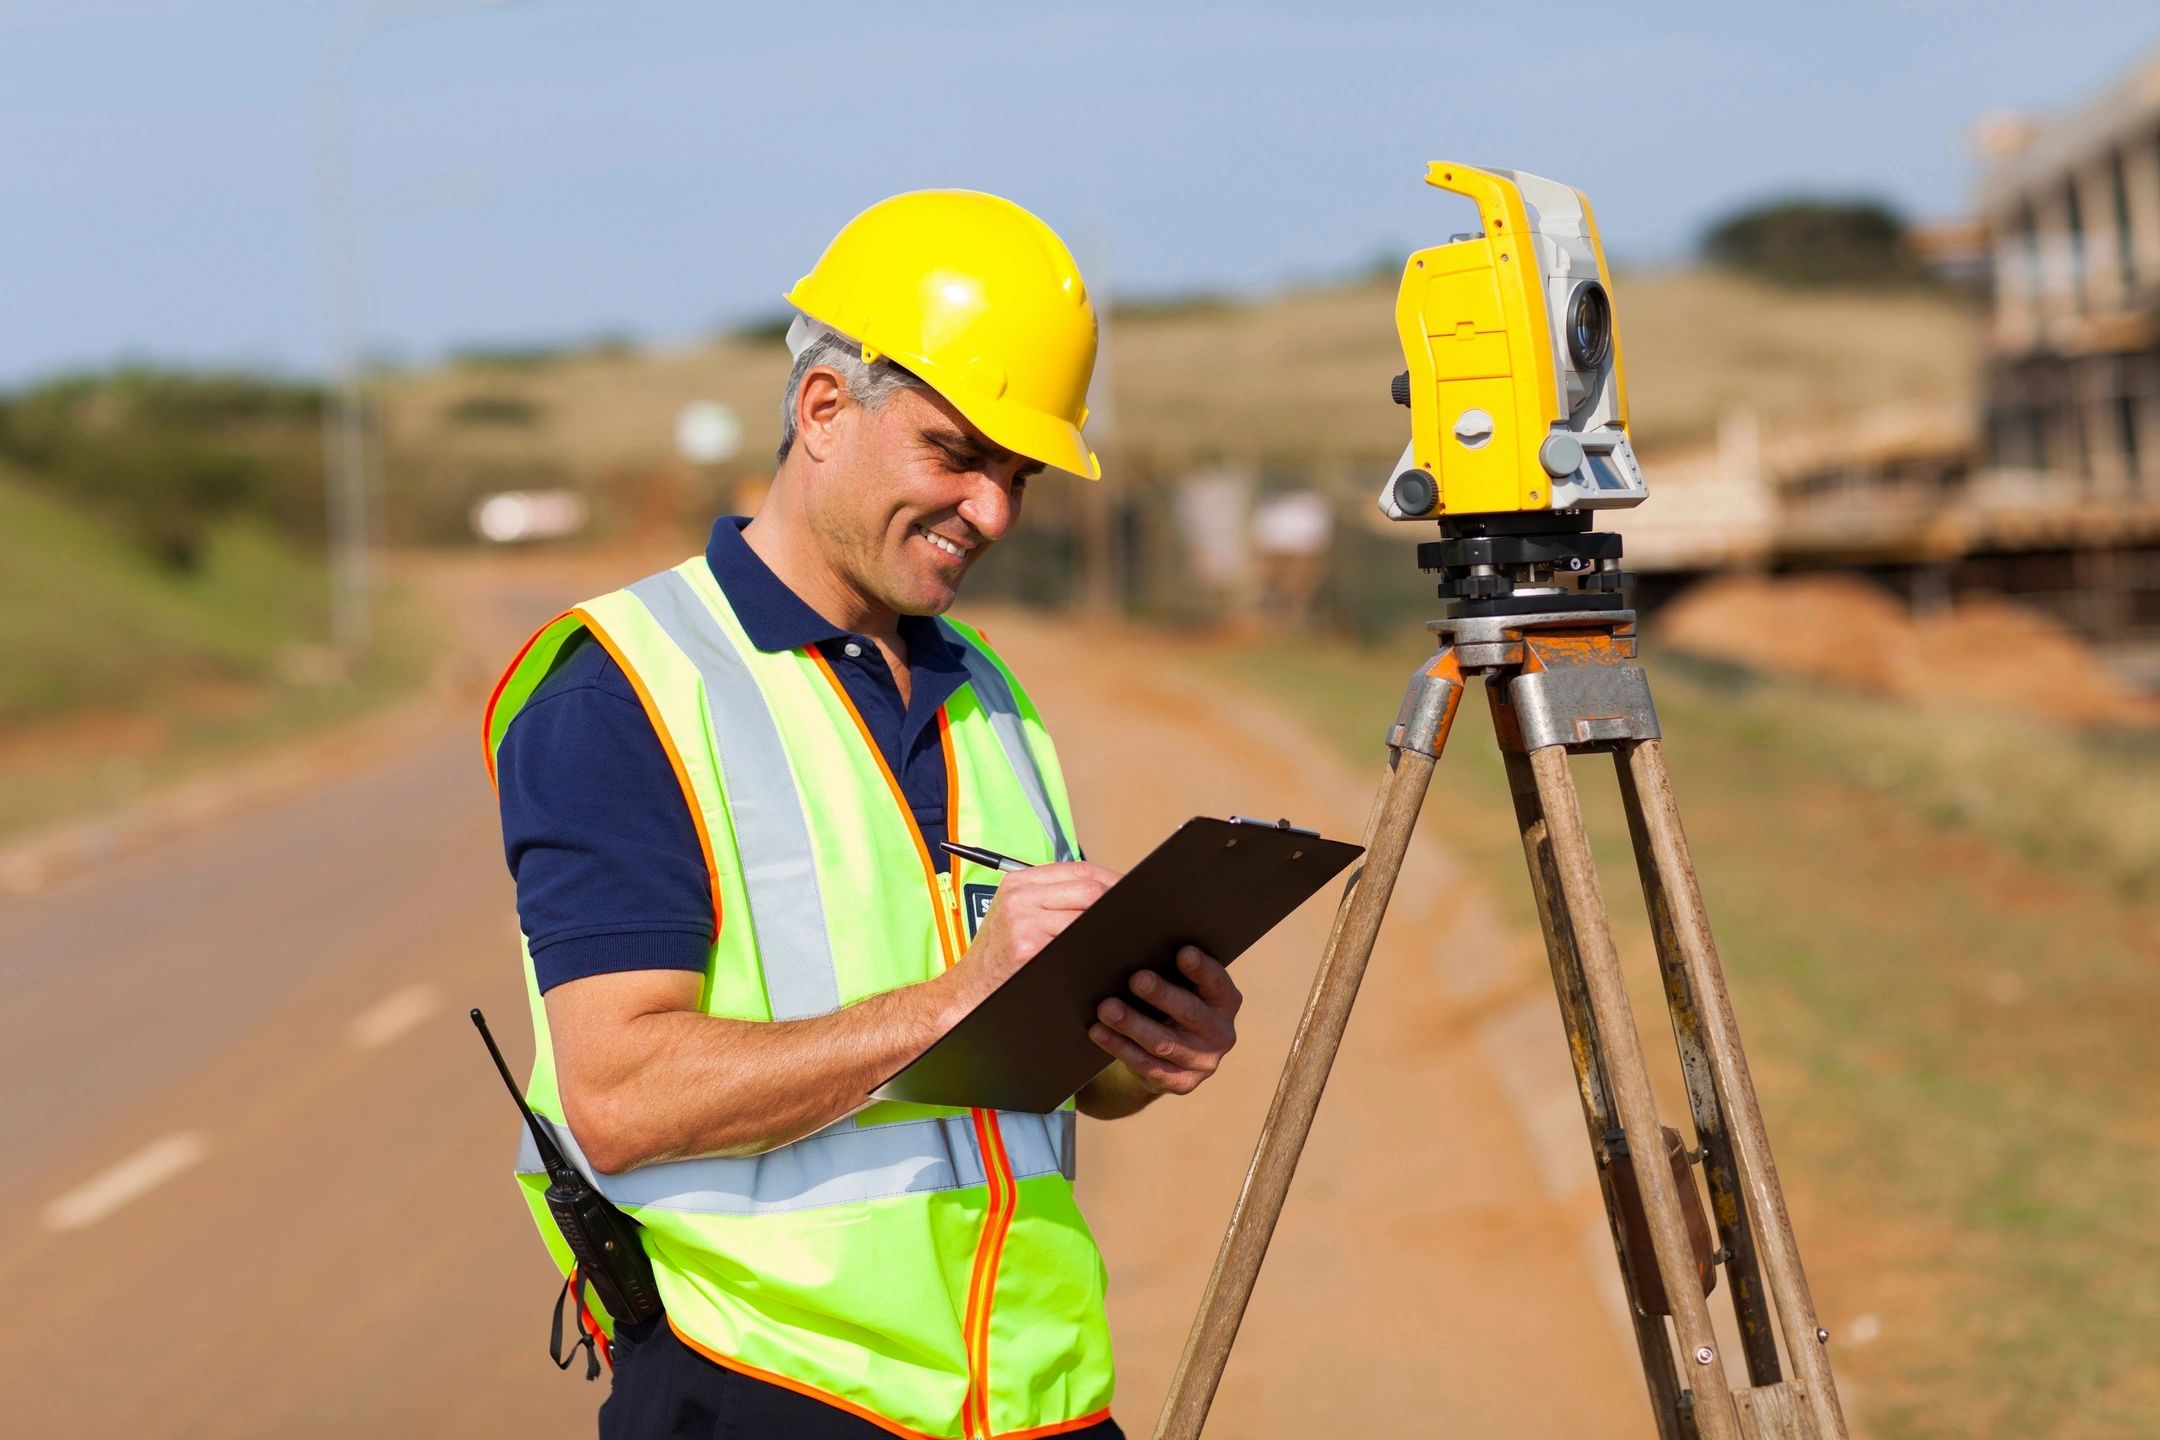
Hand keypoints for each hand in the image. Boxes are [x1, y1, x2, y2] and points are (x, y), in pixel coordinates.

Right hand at [959, 861, 1121, 1002]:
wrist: (968, 995)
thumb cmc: (999, 960)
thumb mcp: (1017, 918)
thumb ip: (1054, 901)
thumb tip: (1108, 894)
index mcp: (1019, 883)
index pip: (1081, 870)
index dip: (1113, 881)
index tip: (1132, 895)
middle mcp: (1020, 896)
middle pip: (1090, 888)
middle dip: (1117, 904)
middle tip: (1135, 922)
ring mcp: (1023, 920)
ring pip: (1088, 913)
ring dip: (1110, 928)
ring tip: (1123, 940)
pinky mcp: (1029, 946)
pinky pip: (1078, 940)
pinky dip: (1096, 947)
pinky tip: (1103, 957)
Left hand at [1089, 946, 1240, 1096]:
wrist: (1172, 1057)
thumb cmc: (1172, 1005)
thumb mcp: (1182, 986)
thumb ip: (1170, 968)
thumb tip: (1130, 937)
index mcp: (1225, 1001)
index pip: (1217, 982)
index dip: (1201, 969)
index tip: (1183, 952)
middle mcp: (1220, 1033)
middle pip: (1190, 1013)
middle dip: (1162, 995)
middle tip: (1136, 979)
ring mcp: (1202, 1062)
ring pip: (1164, 1043)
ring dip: (1133, 1024)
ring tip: (1106, 1008)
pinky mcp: (1180, 1082)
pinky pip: (1146, 1065)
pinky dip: (1119, 1047)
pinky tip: (1099, 1032)